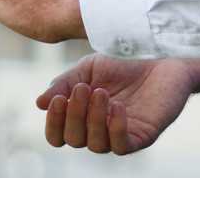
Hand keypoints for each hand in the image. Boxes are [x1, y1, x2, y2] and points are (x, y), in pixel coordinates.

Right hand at [37, 56, 199, 155]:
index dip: (54, 124)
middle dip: (74, 116)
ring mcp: (121, 134)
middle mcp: (99, 129)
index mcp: (83, 116)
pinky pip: (122, 146)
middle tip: (83, 89)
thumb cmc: (123, 61)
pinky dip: (115, 128)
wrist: (160, 52)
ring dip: (94, 120)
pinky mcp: (142, 135)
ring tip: (101, 93)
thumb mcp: (88, 68)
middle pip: (75, 140)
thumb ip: (65, 84)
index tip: (58, 100)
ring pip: (96, 146)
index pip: (59, 135)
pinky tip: (117, 106)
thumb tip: (39, 103)